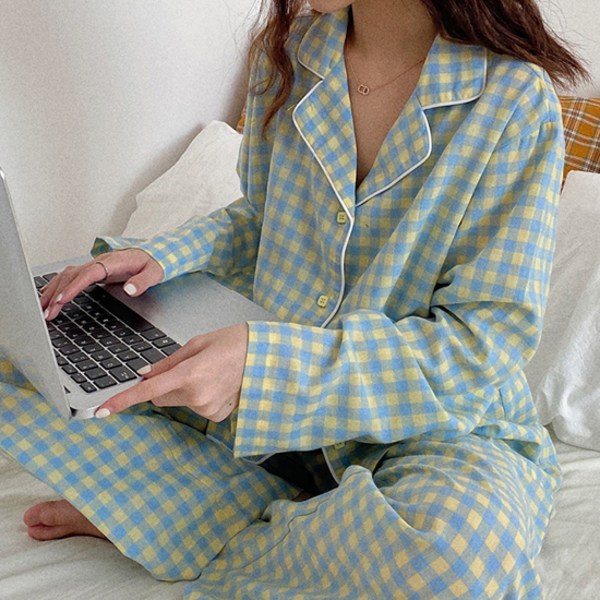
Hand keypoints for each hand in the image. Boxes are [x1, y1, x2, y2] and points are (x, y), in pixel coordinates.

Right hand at [41, 249, 163, 319]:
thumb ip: (143, 282)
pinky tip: (48, 296)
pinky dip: (57, 286)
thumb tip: (130, 290)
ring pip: (67, 276)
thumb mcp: (154, 273)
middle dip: (57, 294)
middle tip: (47, 313)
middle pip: (71, 276)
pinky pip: (70, 277)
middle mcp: (99, 262)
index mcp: (112, 262)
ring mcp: (94, 266)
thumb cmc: (153, 263)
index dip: (73, 287)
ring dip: (53, 291)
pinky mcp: (93, 271)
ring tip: (43, 309)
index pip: (88, 274)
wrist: (154, 253)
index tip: (62, 301)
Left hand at [95, 323, 248, 421]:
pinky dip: (199, 397)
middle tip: (188, 366)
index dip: (122, 401)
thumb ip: (168, 362)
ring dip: (184, 389)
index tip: (101, 411)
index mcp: (189, 373)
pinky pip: (195, 407)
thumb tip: (145, 375)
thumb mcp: (197, 343)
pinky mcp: (217, 415)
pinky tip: (217, 384)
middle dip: (164, 384)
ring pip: (178, 402)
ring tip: (209, 372)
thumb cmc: (235, 342)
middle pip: (160, 397)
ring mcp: (208, 408)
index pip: (147, 391)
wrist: (267, 356)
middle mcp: (197, 395)